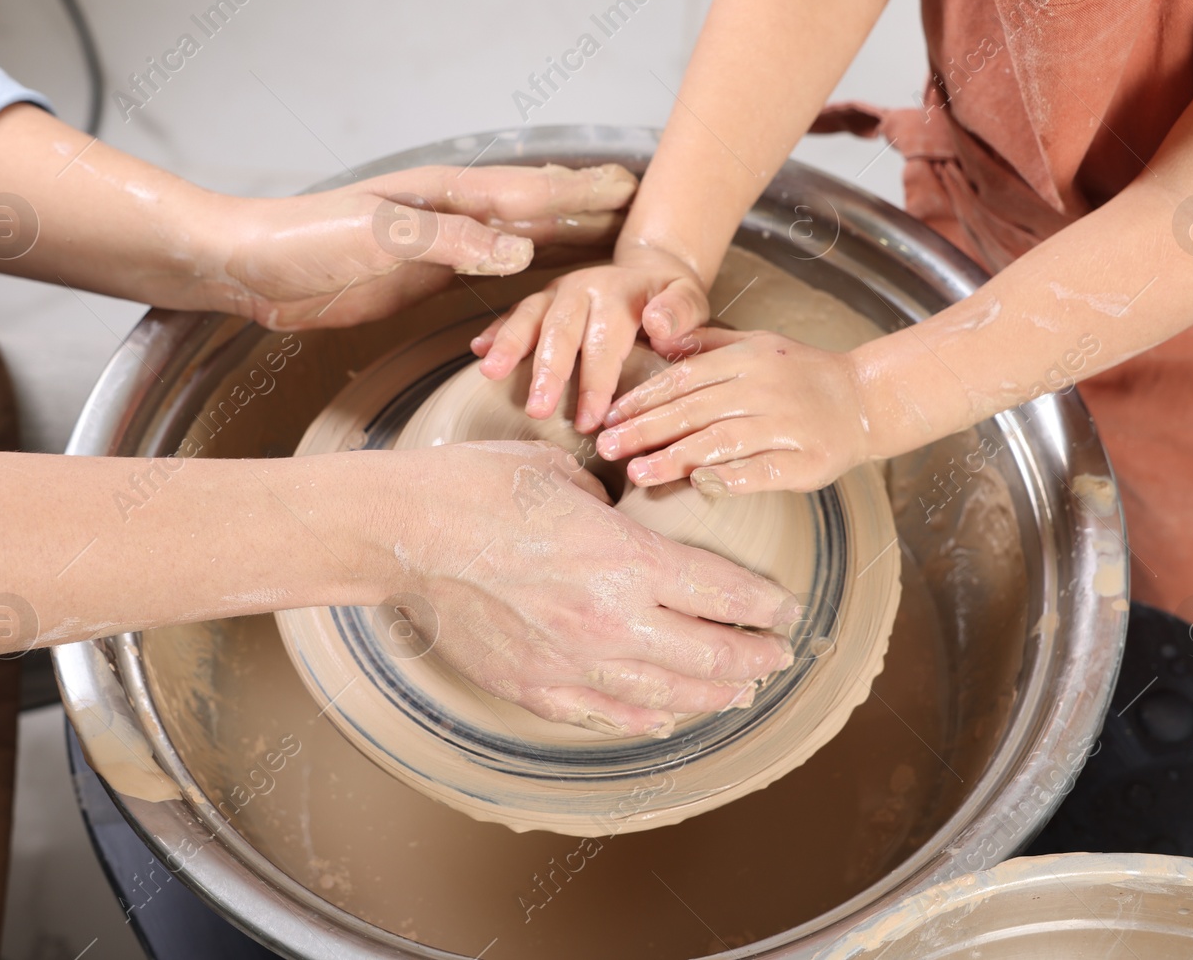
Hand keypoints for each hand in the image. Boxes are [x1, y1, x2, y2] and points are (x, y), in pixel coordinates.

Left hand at [210, 163, 637, 329]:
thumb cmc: (302, 240)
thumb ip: (448, 241)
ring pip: (520, 240)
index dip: (580, 193)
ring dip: (565, 239)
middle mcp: (451, 216)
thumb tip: (522, 247)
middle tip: (640, 205)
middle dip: (586, 206)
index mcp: (445, 197)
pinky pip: (491, 275)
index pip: (529, 193)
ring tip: (611, 239)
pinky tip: (544, 281)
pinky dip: (527, 275)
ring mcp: (440, 246)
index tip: (629, 189)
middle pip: (535, 211)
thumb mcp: (377, 235)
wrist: (249, 267)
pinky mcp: (423, 280)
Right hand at [386, 441, 796, 735]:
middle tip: (777, 656)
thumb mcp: (562, 472)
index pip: (724, 593)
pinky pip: (606, 715)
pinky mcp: (535, 687)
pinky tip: (663, 719)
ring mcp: (573, 662)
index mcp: (627, 559)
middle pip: (710, 656)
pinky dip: (644, 720)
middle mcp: (611, 620)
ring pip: (666, 697)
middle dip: (755, 658)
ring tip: (738, 691)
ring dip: (712, 696)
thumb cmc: (478, 488)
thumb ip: (608, 502)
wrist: (405, 534)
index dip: (766, 607)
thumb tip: (620, 512)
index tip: (787, 609)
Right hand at [471, 243, 709, 432]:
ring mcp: (557, 292)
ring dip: (510, 346)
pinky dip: (496, 331)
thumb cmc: (671, 302)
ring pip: (530, 317)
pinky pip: (515, 313)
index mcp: (619, 291)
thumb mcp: (692, 300)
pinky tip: (478, 352)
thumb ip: (681, 313)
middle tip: (537, 409)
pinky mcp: (541, 300)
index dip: (596, 381)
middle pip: (561, 329)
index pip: (605, 340)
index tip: (590, 421)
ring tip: (491, 374)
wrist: (650, 273)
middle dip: (547, 371)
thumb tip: (657, 325)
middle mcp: (583, 287)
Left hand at [596, 328, 876, 494]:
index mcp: (747, 359)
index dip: (644, 400)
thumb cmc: (801, 374)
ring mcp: (787, 425)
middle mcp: (764, 389)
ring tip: (637, 474)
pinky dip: (730, 479)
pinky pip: (762, 471)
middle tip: (606, 448)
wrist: (865, 399)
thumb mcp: (756, 344)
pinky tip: (698, 486)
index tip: (610, 418)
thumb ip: (707, 345)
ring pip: (722, 442)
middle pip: (694, 411)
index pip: (684, 379)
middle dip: (645, 431)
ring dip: (675, 459)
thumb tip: (657, 340)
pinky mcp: (807, 460)